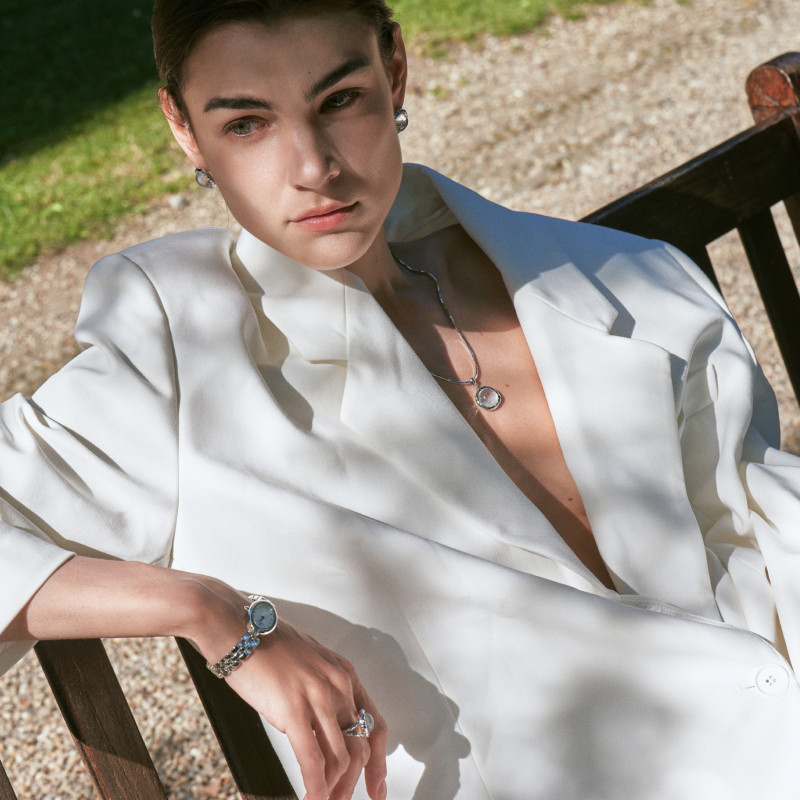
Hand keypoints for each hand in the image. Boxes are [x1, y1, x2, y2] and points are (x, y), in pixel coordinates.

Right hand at [188, 581, 387, 799]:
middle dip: (354, 782)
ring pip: (340, 758)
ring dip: (334, 789)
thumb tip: (320, 724)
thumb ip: (321, 688)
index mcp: (344, 672)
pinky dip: (314, 788)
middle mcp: (338, 684)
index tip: (376, 787)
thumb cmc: (264, 644)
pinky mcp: (294, 710)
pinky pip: (312, 760)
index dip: (378, 760)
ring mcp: (318, 697)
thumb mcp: (307, 662)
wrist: (236, 627)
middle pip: (360, 746)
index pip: (374, 723)